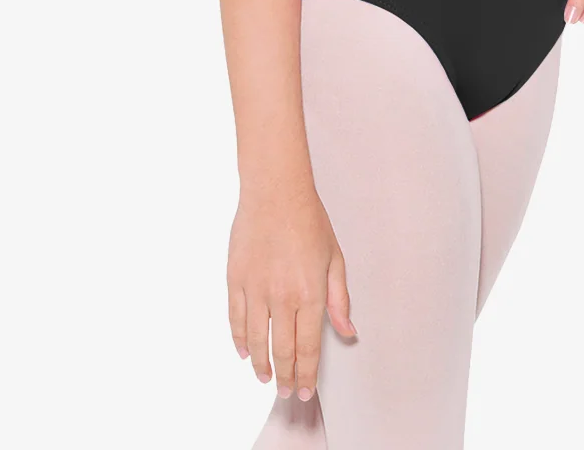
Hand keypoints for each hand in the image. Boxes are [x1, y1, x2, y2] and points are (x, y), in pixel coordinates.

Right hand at [227, 184, 356, 401]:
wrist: (276, 191)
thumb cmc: (309, 220)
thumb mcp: (334, 258)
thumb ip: (339, 299)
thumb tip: (348, 331)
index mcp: (310, 293)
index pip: (308, 347)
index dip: (306, 374)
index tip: (304, 390)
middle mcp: (282, 297)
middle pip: (282, 350)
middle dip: (285, 377)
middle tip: (285, 392)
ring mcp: (256, 289)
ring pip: (256, 340)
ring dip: (261, 365)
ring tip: (265, 378)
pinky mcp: (236, 279)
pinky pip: (235, 319)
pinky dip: (239, 340)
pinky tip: (245, 351)